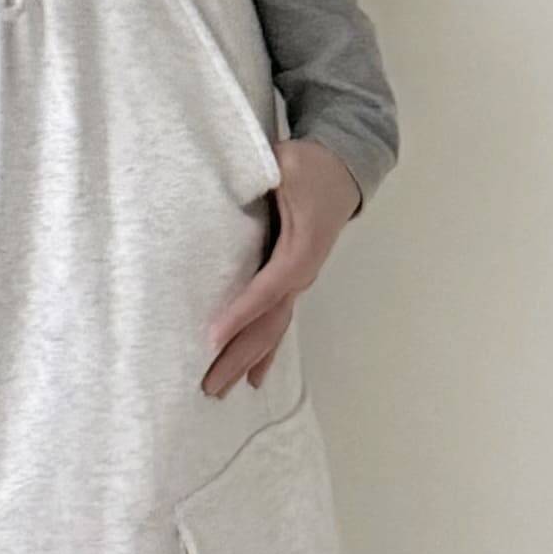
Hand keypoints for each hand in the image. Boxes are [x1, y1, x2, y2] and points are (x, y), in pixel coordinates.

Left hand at [200, 138, 360, 397]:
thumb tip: (235, 182)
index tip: (212, 339)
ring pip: (272, 329)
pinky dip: (264, 350)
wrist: (343, 168)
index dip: (240, 314)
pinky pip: (277, 322)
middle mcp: (300, 274)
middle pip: (267, 324)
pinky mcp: (292, 280)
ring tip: (222, 392)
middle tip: (209, 387)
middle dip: (238, 356)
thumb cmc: (311, 164)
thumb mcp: (286, 161)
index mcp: (300, 249)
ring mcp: (298, 280)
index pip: (265, 288)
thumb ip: (264, 173)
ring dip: (247, 361)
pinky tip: (253, 377)